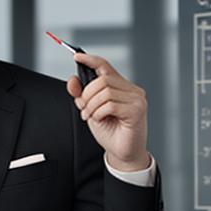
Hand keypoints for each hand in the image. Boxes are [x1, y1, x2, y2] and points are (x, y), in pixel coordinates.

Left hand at [66, 52, 150, 170]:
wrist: (122, 153)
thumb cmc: (111, 132)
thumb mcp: (90, 110)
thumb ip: (82, 95)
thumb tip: (72, 80)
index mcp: (121, 87)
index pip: (105, 66)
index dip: (90, 59)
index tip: (77, 57)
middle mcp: (132, 90)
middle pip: (103, 80)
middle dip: (87, 95)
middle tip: (84, 109)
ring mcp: (137, 99)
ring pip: (105, 92)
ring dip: (92, 106)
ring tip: (92, 116)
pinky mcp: (137, 110)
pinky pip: (111, 105)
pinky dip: (100, 113)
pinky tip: (101, 119)